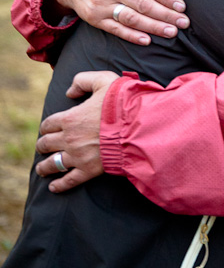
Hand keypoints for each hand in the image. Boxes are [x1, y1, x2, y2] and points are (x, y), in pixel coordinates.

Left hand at [35, 70, 116, 191]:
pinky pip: (69, 180)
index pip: (48, 124)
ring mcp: (77, 156)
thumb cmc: (121, 101)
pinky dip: (59, 185)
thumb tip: (69, 92)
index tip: (47, 129)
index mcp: (70, 118)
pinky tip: (54, 187)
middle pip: (46, 144)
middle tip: (43, 147)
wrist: (136, 125)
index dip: (46, 126)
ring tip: (42, 169)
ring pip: (53, 164)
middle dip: (42, 145)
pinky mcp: (88, 170)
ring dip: (44, 167)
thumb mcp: (103, 80)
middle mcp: (69, 139)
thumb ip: (83, 81)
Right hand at [54, 0, 189, 44]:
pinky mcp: (95, 19)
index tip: (182, 5)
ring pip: (132, 19)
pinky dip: (132, 36)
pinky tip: (148, 40)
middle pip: (142, 4)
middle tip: (184, 23)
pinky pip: (116, 29)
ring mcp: (101, 5)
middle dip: (166, 15)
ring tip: (172, 32)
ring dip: (153, 27)